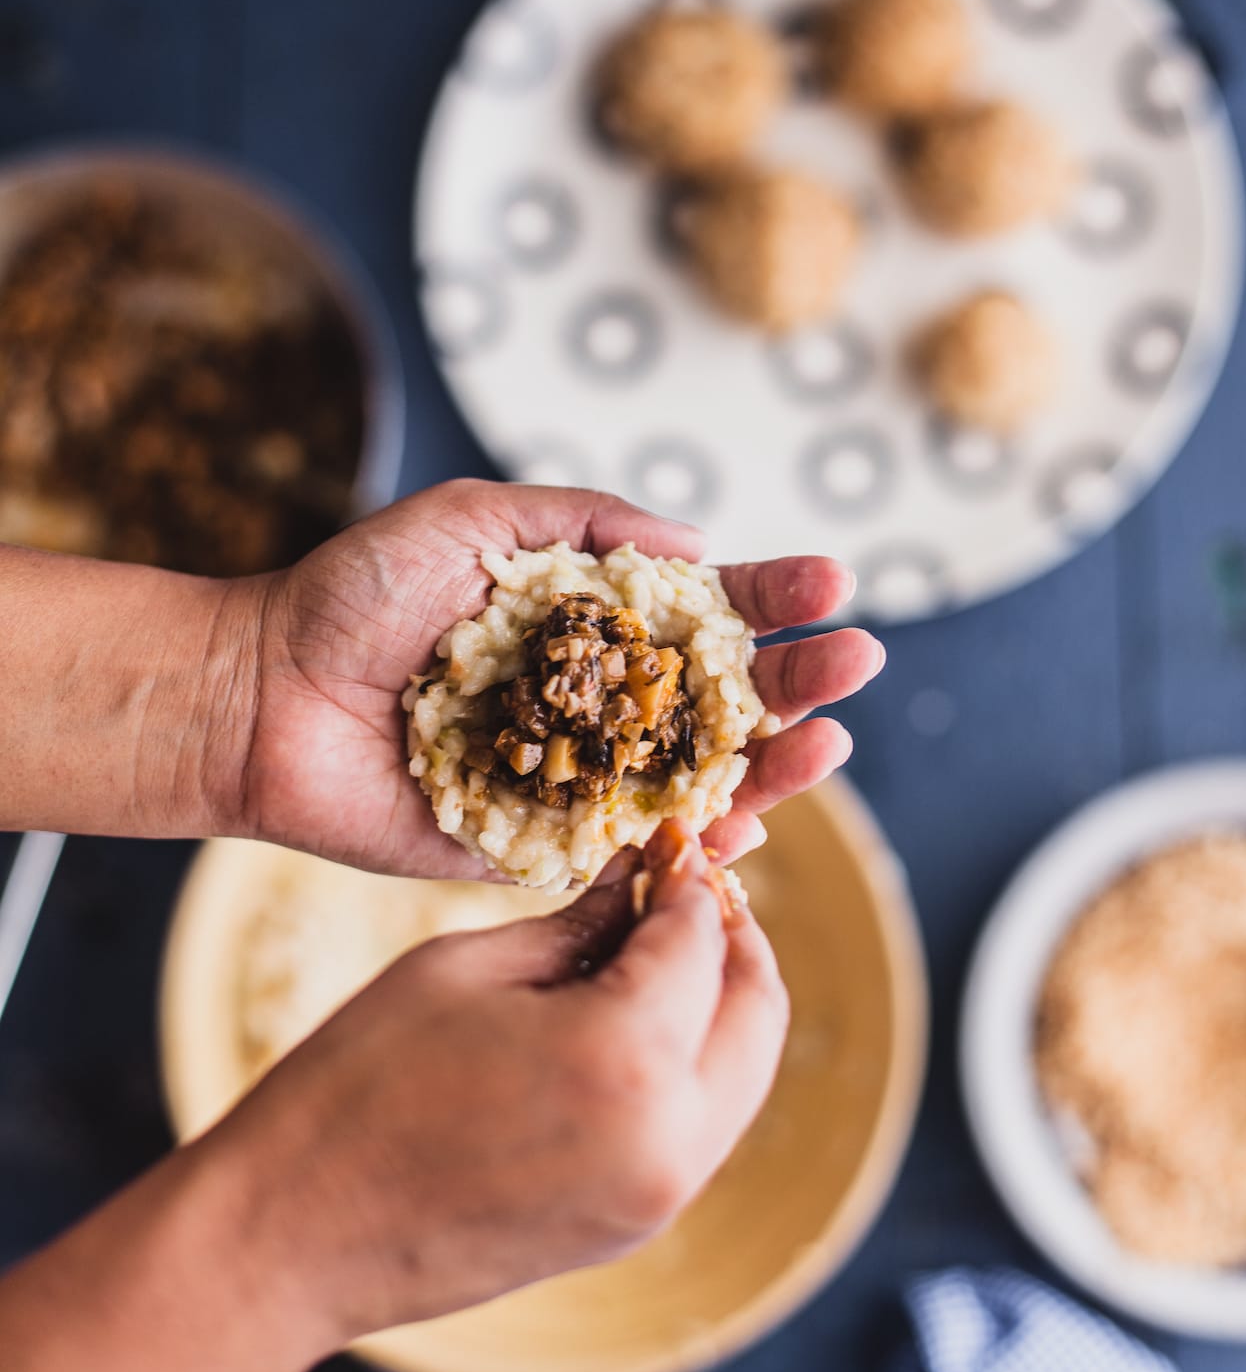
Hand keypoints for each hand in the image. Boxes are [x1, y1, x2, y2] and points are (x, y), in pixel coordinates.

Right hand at [206, 818, 790, 1341]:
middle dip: (733, 935)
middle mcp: (669, 1136)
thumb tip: (641, 877)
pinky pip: (706, 1121)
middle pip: (758, 1009)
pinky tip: (639, 1015)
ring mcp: (662, 1194)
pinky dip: (697, 1059)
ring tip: (661, 945)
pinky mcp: (640, 1224)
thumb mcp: (468, 970)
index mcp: (624, 1055)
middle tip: (683, 886)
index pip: (700, 937)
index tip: (669, 837)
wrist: (294, 1237)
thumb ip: (578, 924)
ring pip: (745, 1071)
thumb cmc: (358, 1083)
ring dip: (722, 999)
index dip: (688, 875)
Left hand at [230, 479, 884, 876]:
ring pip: (696, 779)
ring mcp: (576, 776)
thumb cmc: (359, 596)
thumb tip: (697, 544)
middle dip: (798, 680)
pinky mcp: (539, 846)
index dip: (773, 599)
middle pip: (722, 699)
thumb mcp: (477, 520)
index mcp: (588, 622)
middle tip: (856, 662)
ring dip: (771, 765)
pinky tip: (745, 823)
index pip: (704, 612)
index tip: (832, 585)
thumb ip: (585, 523)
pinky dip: (692, 845)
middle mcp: (596, 700)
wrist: (262, 694)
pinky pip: (630, 851)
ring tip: (827, 742)